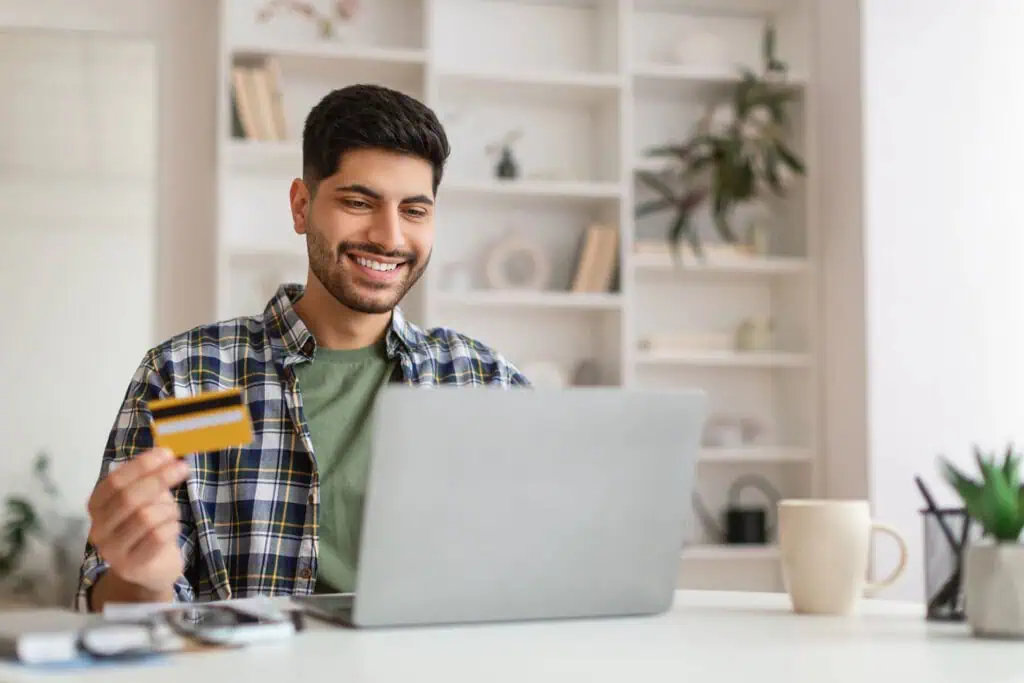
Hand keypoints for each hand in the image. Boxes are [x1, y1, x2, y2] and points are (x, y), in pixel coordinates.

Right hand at [86, 447, 188, 594]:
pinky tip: (172, 528)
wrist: (150, 569)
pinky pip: (158, 537)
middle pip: (129, 497)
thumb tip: (168, 456)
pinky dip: (172, 527)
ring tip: (173, 513)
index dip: (141, 465)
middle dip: (159, 479)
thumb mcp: (147, 499)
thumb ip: (151, 479)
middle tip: (183, 468)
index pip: (115, 481)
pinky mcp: (130, 566)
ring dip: (169, 509)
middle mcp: (98, 528)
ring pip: (145, 517)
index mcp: (97, 506)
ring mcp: (112, 550)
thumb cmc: (149, 527)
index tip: (168, 453)